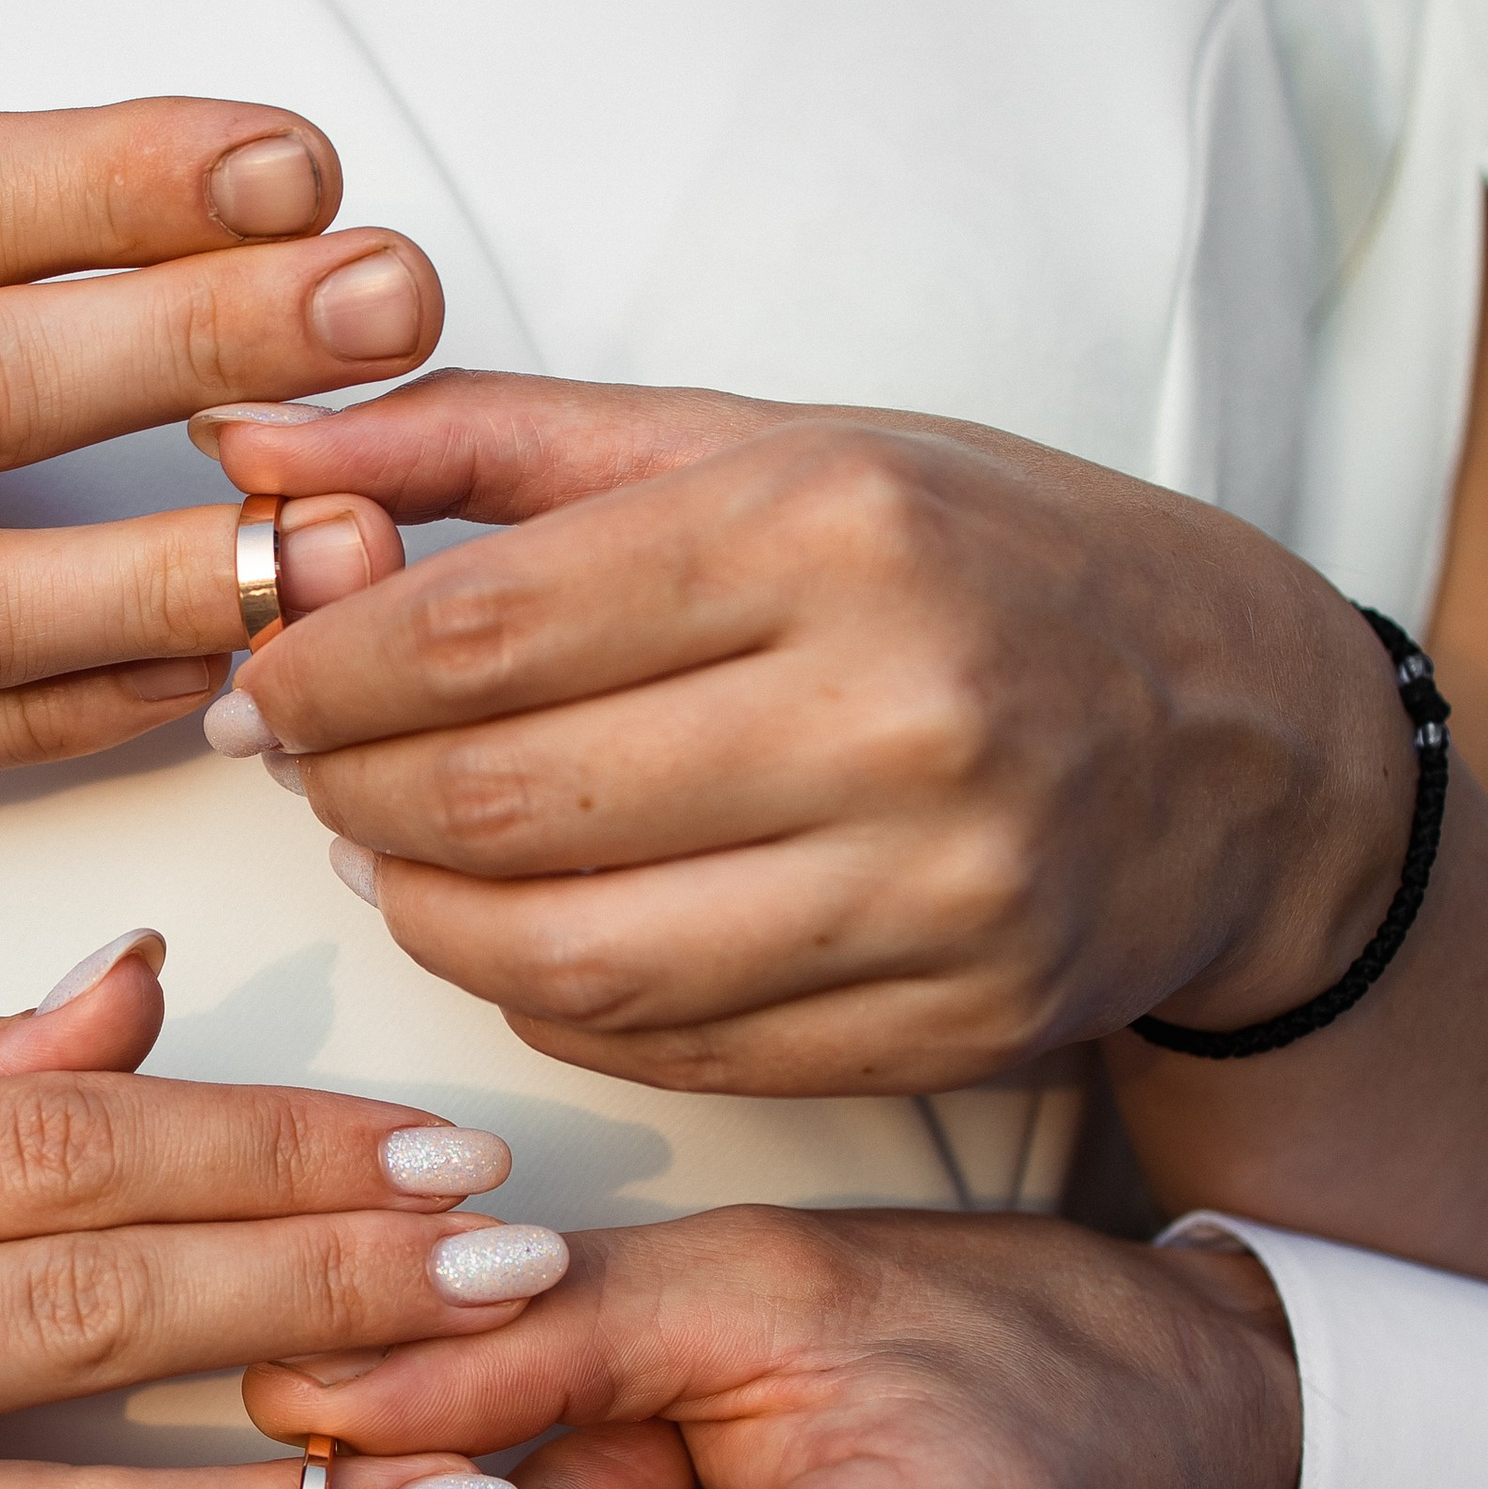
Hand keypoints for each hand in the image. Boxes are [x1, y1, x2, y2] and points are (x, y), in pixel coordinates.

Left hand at [195, 370, 1415, 1094]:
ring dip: (425, 913)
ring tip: (393, 847)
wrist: (1239, 736)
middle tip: (308, 764)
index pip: (484, 630)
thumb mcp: (754, 444)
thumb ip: (485, 444)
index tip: (265, 671)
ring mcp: (932, 893)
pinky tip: (524, 925)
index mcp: (833, 530)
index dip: (324, 669)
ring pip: (564, 957)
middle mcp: (896, 715)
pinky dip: (545, 999)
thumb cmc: (972, 559)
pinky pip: (662, 1044)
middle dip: (350, 792)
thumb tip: (248, 454)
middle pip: (504, 801)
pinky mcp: (946, 1024)